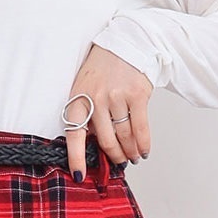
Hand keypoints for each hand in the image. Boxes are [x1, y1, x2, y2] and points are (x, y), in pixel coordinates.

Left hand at [62, 45, 153, 180]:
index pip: (74, 133)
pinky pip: (140, 128)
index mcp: (78, 97)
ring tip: (133, 157)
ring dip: (130, 152)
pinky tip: (144, 150)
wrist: (126, 42)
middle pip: (105, 140)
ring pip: (124, 136)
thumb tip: (93, 145)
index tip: (80, 175)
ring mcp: (117, 96)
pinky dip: (144, 144)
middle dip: (114, 157)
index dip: (76, 157)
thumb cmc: (104, 68)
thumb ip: (87, 112)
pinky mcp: (137, 94)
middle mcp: (96, 98)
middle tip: (119, 163)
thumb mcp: (85, 86)